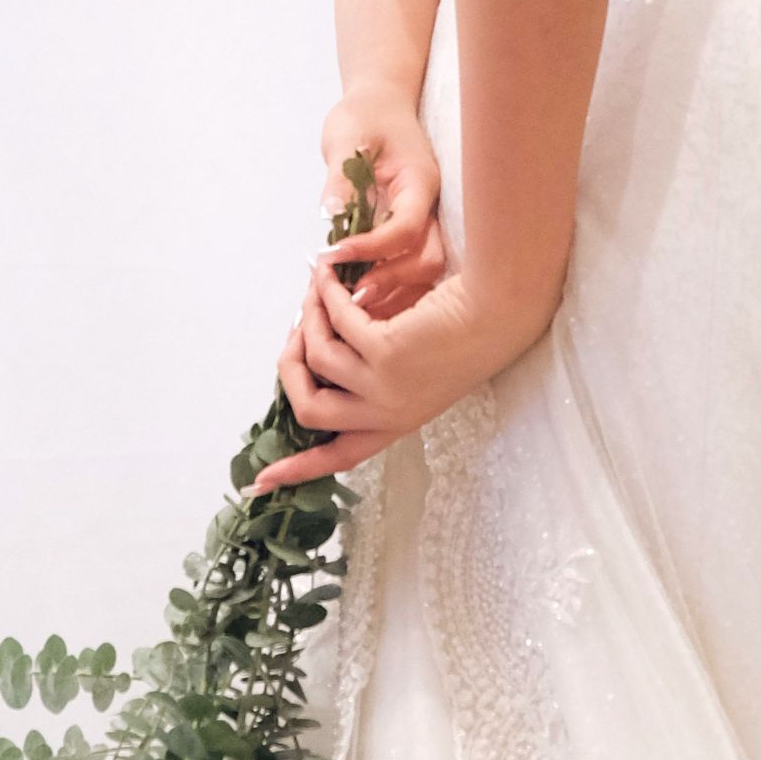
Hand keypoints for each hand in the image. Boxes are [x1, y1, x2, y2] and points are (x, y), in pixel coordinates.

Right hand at [245, 260, 560, 492]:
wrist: (499, 310)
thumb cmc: (463, 331)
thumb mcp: (416, 369)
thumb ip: (370, 377)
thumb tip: (313, 357)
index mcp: (395, 423)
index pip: (339, 457)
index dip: (298, 467)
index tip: (261, 483)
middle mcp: (388, 414)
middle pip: (309, 412)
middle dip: (289, 369)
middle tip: (294, 332)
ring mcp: (386, 387)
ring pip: (316, 359)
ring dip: (308, 319)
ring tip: (316, 292)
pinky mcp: (386, 353)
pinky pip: (335, 324)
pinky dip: (325, 297)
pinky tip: (327, 276)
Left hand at [318, 87, 446, 318]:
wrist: (380, 104)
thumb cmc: (365, 115)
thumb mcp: (346, 136)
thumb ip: (341, 178)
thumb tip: (331, 215)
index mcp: (420, 183)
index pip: (406, 228)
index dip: (372, 247)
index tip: (335, 254)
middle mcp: (429, 208)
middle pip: (427, 260)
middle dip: (390, 280)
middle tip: (348, 294)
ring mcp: (424, 223)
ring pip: (423, 273)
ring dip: (390, 291)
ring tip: (350, 304)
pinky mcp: (411, 234)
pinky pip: (408, 271)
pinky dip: (387, 288)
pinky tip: (357, 295)